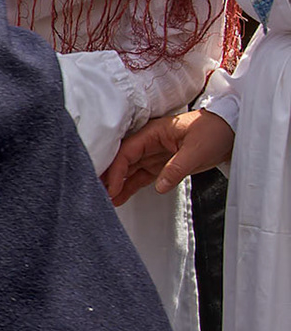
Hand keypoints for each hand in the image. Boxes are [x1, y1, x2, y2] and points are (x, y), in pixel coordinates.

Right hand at [102, 110, 233, 205]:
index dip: (116, 169)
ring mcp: (154, 154)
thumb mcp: (197, 150)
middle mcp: (149, 142)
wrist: (232, 130)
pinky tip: (120, 197)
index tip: (111, 187)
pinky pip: (141, 176)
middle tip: (99, 194)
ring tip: (106, 200)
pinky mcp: (161, 164)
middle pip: (123, 160)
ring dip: (118, 184)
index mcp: (153, 132)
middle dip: (110, 177)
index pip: (127, 151)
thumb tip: (159, 186)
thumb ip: (176, 168)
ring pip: (129, 169)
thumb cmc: (215, 130)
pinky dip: (130, 186)